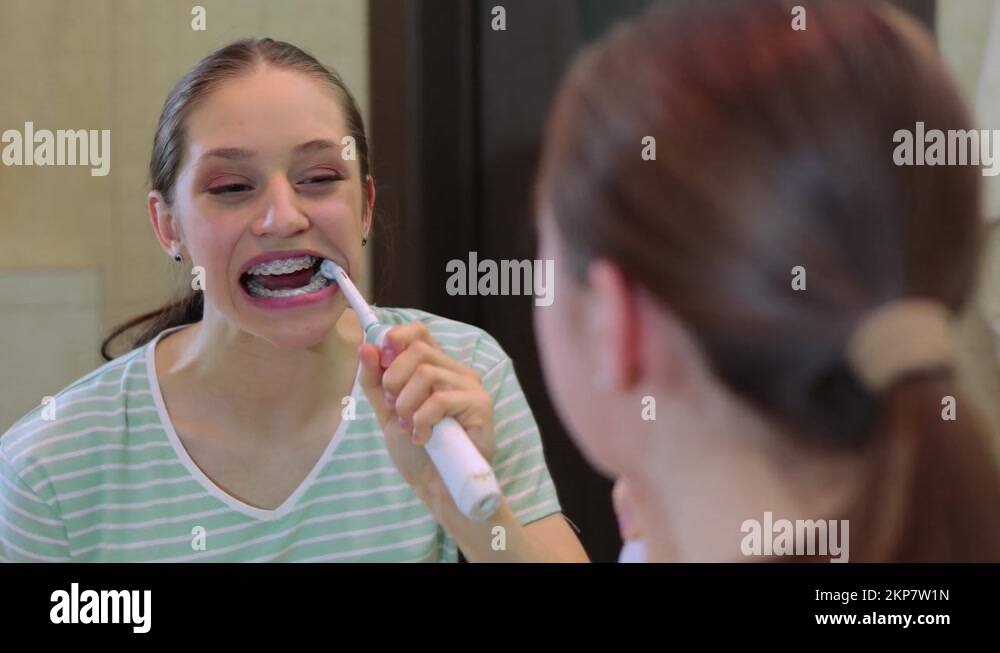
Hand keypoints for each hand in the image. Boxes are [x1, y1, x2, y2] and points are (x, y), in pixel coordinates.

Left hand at [357, 322, 496, 500]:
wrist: (437, 488)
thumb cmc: (418, 452)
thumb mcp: (387, 412)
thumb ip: (376, 381)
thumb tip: (366, 346)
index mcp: (436, 368)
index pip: (419, 332)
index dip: (396, 338)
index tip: (380, 361)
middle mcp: (456, 371)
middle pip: (418, 350)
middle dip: (393, 380)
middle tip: (394, 408)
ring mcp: (471, 386)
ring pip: (426, 374)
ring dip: (406, 404)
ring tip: (409, 427)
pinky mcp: (480, 405)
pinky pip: (440, 399)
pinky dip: (422, 420)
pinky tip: (423, 437)